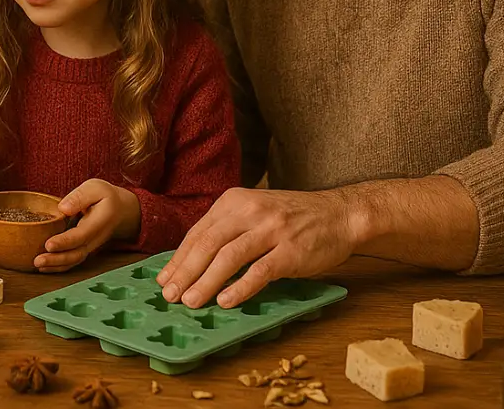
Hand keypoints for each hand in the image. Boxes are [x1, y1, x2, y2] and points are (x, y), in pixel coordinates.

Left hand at [35, 179, 141, 272]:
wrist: (121, 210)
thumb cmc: (105, 196)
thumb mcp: (95, 188)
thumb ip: (79, 197)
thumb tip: (63, 208)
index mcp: (99, 222)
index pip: (81, 235)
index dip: (64, 242)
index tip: (48, 244)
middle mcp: (96, 238)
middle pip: (76, 253)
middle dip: (56, 259)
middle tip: (37, 261)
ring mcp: (91, 246)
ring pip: (74, 260)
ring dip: (56, 265)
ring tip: (37, 266)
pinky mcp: (85, 248)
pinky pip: (73, 261)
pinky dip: (59, 266)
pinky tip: (44, 267)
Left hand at [156, 187, 360, 308]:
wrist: (340, 214)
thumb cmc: (293, 219)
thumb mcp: (255, 213)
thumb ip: (228, 230)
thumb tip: (193, 262)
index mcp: (235, 201)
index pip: (199, 232)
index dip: (179, 258)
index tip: (164, 279)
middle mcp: (250, 211)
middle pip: (208, 244)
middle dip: (185, 272)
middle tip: (170, 295)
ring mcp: (271, 230)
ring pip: (229, 257)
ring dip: (206, 282)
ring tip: (191, 301)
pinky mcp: (291, 250)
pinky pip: (260, 271)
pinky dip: (240, 287)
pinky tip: (226, 302)